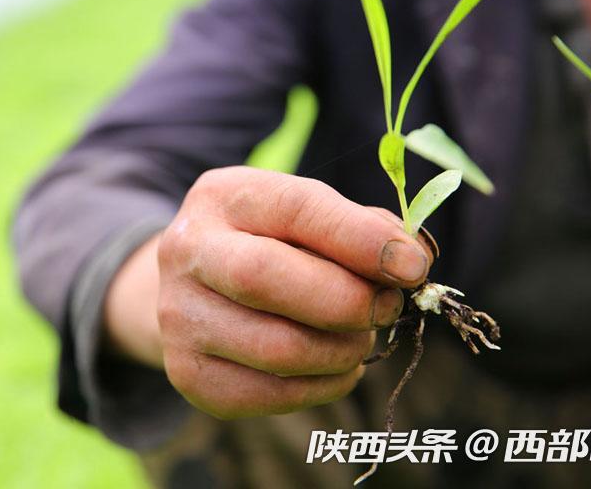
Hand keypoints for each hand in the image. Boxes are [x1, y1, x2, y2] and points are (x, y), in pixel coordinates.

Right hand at [104, 166, 432, 418]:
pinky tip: (334, 366)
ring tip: (360, 338)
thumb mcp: (305, 216)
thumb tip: (411, 262)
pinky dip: (321, 386)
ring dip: (341, 350)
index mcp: (223, 196)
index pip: (295, 209)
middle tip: (387, 308)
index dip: (359, 239)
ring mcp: (179, 315)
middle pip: (265, 278)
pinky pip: (269, 393)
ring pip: (275, 348)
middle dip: (346, 301)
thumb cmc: (270, 244)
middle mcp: (187, 251)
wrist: (193, 288)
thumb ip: (360, 228)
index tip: (412, 266)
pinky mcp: (187, 372)